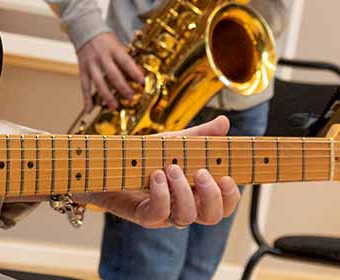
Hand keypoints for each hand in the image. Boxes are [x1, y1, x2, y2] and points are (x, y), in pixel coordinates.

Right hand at [76, 31, 145, 109]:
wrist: (85, 29)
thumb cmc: (105, 39)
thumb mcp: (118, 44)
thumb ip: (125, 59)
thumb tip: (138, 73)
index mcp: (113, 49)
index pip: (125, 61)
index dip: (134, 72)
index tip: (142, 82)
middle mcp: (102, 57)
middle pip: (112, 74)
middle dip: (122, 87)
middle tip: (130, 97)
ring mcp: (91, 64)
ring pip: (98, 82)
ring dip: (106, 96)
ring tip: (113, 106)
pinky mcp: (82, 69)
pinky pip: (84, 85)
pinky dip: (86, 99)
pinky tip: (89, 109)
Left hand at [79, 116, 240, 227]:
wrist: (108, 163)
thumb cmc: (145, 155)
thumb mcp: (174, 142)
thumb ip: (200, 136)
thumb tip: (225, 122)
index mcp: (198, 190)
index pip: (224, 203)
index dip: (231, 195)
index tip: (226, 176)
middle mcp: (185, 205)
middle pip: (212, 217)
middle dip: (211, 196)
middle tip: (201, 173)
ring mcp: (166, 214)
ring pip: (187, 217)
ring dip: (183, 192)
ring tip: (171, 168)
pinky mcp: (144, 216)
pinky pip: (159, 215)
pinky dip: (161, 195)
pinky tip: (156, 176)